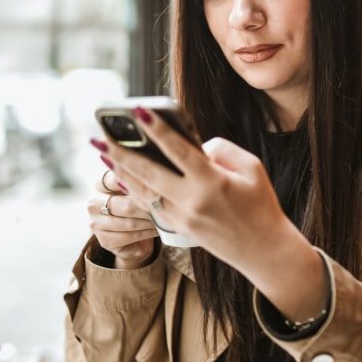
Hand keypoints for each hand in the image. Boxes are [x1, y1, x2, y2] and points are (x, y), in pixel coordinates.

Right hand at [87, 169, 157, 268]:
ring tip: (166, 220)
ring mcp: (96, 223)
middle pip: (127, 205)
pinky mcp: (103, 240)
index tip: (158, 185)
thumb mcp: (135, 191)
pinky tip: (156, 230)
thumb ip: (139, 183)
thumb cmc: (135, 208)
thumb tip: (157, 181)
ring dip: (151, 222)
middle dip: (150, 208)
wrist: (131, 239)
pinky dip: (146, 234)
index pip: (117, 178)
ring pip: (130, 223)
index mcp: (100, 185)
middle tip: (168, 208)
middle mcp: (93, 202)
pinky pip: (129, 237)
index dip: (138, 182)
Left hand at [93, 107, 300, 280]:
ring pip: (142, 189)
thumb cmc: (260, 205)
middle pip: (148, 172)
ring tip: (101, 150)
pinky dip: (133, 187)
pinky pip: (149, 203)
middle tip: (98, 134)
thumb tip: (192, 144)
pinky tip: (121, 174)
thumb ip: (221, 149)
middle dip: (120, 152)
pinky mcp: (177, 227)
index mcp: (212, 183)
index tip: (138, 111)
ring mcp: (180, 217)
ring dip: (120, 169)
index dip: (157, 129)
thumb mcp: (251, 168)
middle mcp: (191, 201)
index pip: (178, 150)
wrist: (263, 250)